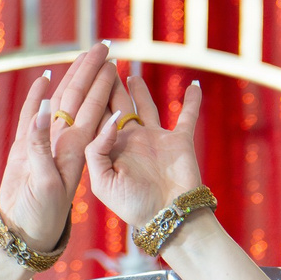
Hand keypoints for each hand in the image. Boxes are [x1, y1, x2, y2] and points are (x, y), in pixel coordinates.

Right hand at [0, 43, 120, 254]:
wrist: (24, 234)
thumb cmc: (39, 214)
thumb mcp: (44, 181)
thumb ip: (41, 146)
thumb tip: (45, 107)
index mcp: (73, 148)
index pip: (91, 107)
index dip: (101, 82)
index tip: (111, 58)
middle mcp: (63, 143)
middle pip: (80, 100)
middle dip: (92, 72)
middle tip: (104, 45)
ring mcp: (46, 145)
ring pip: (62, 105)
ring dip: (73, 80)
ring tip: (82, 56)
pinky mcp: (26, 150)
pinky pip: (34, 117)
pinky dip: (39, 97)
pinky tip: (45, 81)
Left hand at [84, 67, 203, 233]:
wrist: (168, 217)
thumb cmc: (134, 206)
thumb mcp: (103, 183)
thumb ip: (97, 150)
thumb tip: (109, 121)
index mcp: (111, 149)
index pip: (98, 116)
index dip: (91, 95)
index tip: (84, 73)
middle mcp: (132, 141)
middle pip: (118, 105)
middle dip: (110, 85)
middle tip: (104, 62)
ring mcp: (156, 139)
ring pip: (145, 106)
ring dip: (139, 90)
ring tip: (130, 74)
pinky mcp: (180, 141)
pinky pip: (188, 116)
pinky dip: (193, 101)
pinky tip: (196, 85)